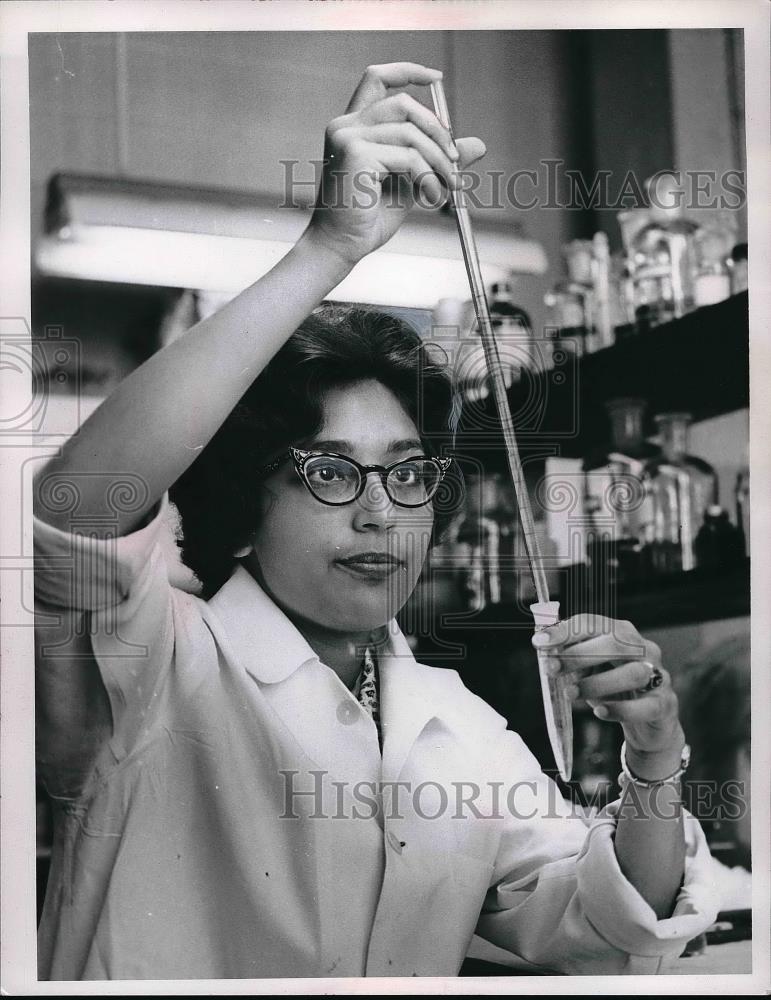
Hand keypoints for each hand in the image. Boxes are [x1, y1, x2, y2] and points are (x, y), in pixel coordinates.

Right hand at [305, 62, 485, 264]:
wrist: (342, 246)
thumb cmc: (368, 219)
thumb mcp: (412, 181)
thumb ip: (437, 159)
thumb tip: (478, 144)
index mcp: (354, 126)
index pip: (378, 78)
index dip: (408, 71)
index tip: (436, 78)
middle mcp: (346, 125)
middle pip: (403, 104)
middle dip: (437, 130)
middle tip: (454, 161)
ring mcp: (347, 137)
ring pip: (410, 132)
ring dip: (437, 161)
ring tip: (445, 189)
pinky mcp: (355, 154)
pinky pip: (407, 156)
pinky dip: (427, 177)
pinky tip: (430, 197)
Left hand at [532, 615, 685, 777]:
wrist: (650, 721)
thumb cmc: (615, 688)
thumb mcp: (592, 668)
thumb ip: (571, 655)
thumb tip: (544, 644)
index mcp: (623, 635)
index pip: (595, 623)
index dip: (566, 631)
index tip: (540, 642)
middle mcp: (644, 650)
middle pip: (617, 643)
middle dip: (580, 654)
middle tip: (553, 668)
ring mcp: (658, 677)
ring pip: (633, 674)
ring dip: (597, 683)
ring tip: (571, 693)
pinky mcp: (664, 705)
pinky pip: (645, 706)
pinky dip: (621, 709)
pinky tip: (600, 712)